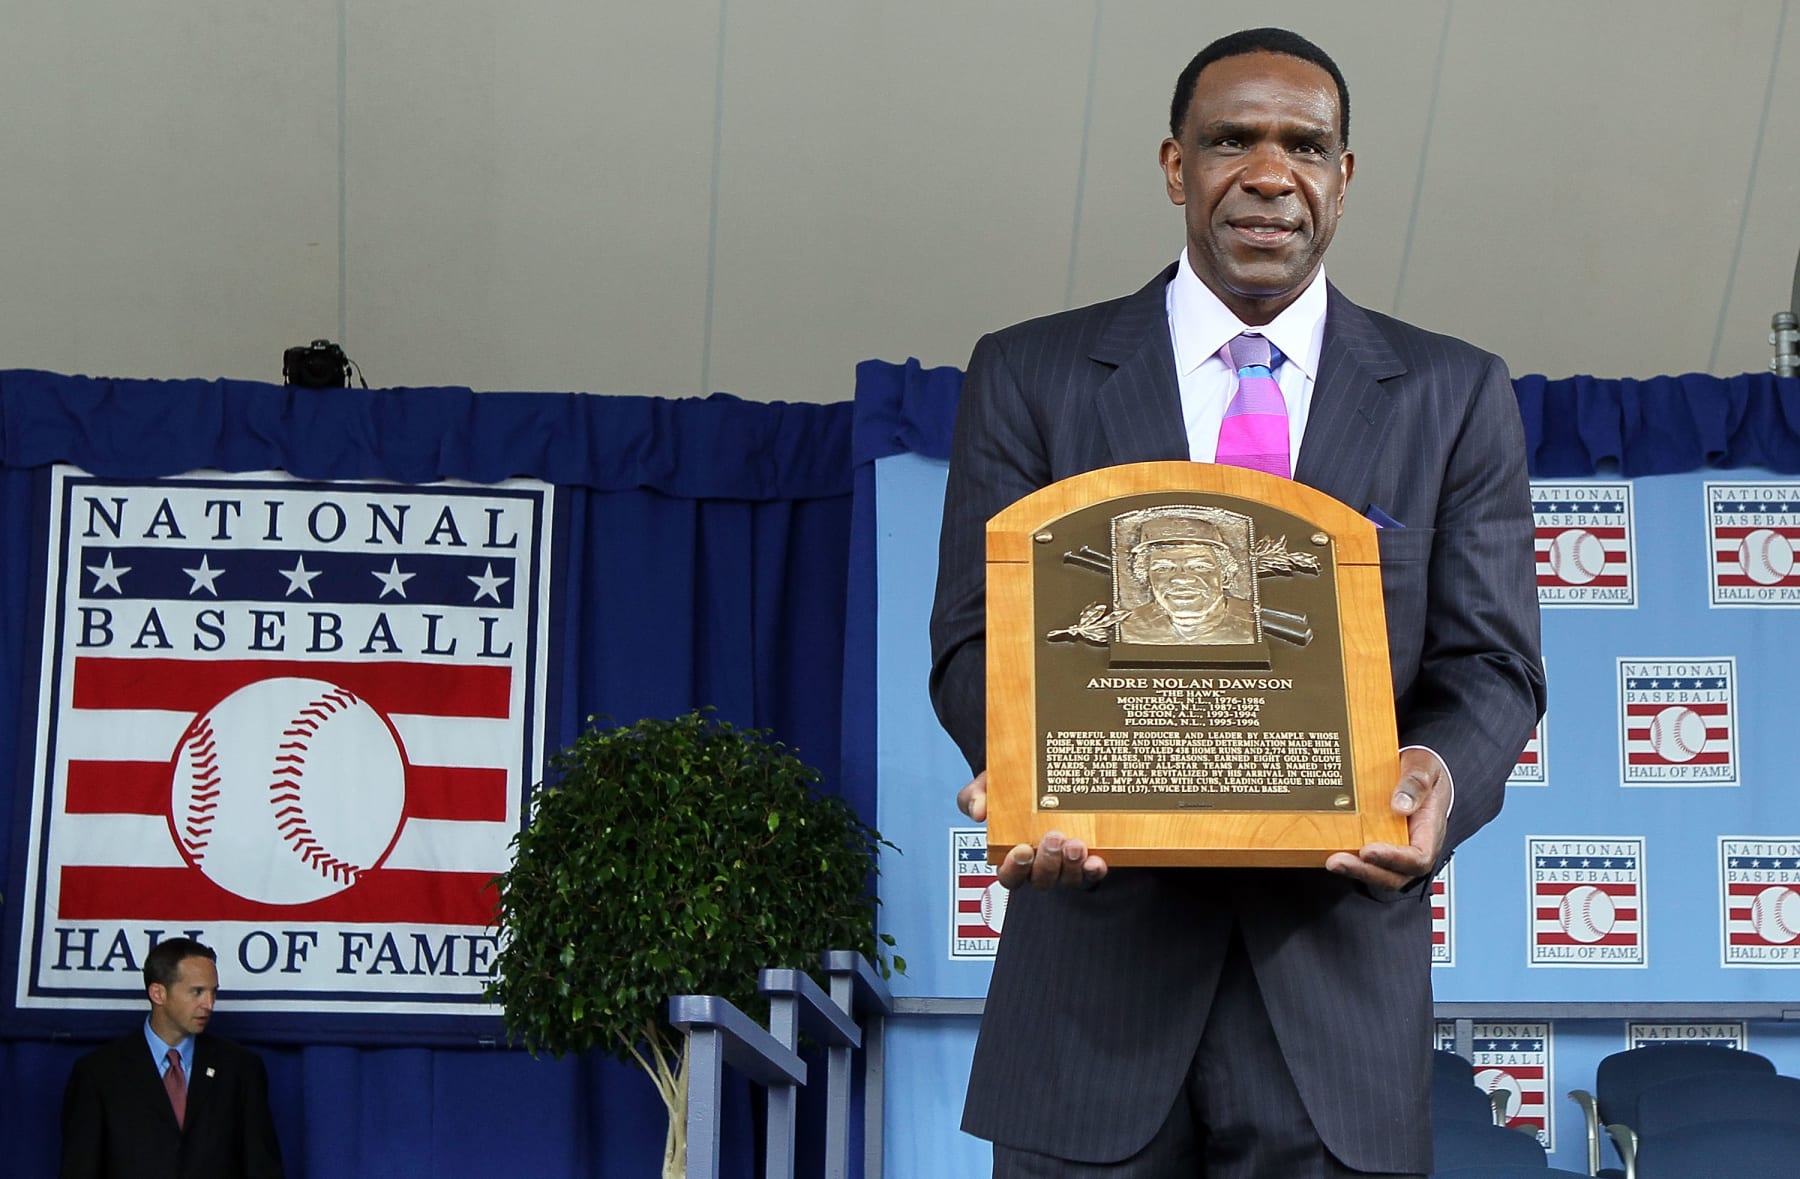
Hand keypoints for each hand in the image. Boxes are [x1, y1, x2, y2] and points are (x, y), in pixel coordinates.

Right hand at [957, 770, 1108, 889]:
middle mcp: (1039, 867)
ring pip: (1067, 879)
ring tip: (1075, 844)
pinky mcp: (1087, 861)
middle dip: (1047, 863)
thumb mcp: (989, 785)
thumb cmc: (1013, 787)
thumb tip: (978, 811)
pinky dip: (1094, 870)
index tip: (1021, 850)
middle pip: (1041, 880)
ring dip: (1071, 866)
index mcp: (1012, 856)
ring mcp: (1064, 867)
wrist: (1047, 773)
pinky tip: (1095, 860)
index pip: (1009, 876)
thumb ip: (975, 796)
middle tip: (1052, 837)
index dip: (1014, 869)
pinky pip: (1091, 874)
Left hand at [1324, 747, 1448, 889]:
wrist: (1415, 771)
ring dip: (1354, 870)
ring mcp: (1395, 849)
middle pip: (1395, 875)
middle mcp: (1413, 846)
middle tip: (1338, 861)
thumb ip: (1416, 783)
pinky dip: (1349, 860)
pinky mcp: (1377, 845)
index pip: (1419, 858)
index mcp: (1429, 831)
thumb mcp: (1424, 766)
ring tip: (1332, 861)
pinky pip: (1365, 861)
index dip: (1394, 859)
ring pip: (1379, 873)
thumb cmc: (1423, 772)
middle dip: (1366, 871)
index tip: (1369, 850)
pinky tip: (1329, 852)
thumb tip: (1401, 805)